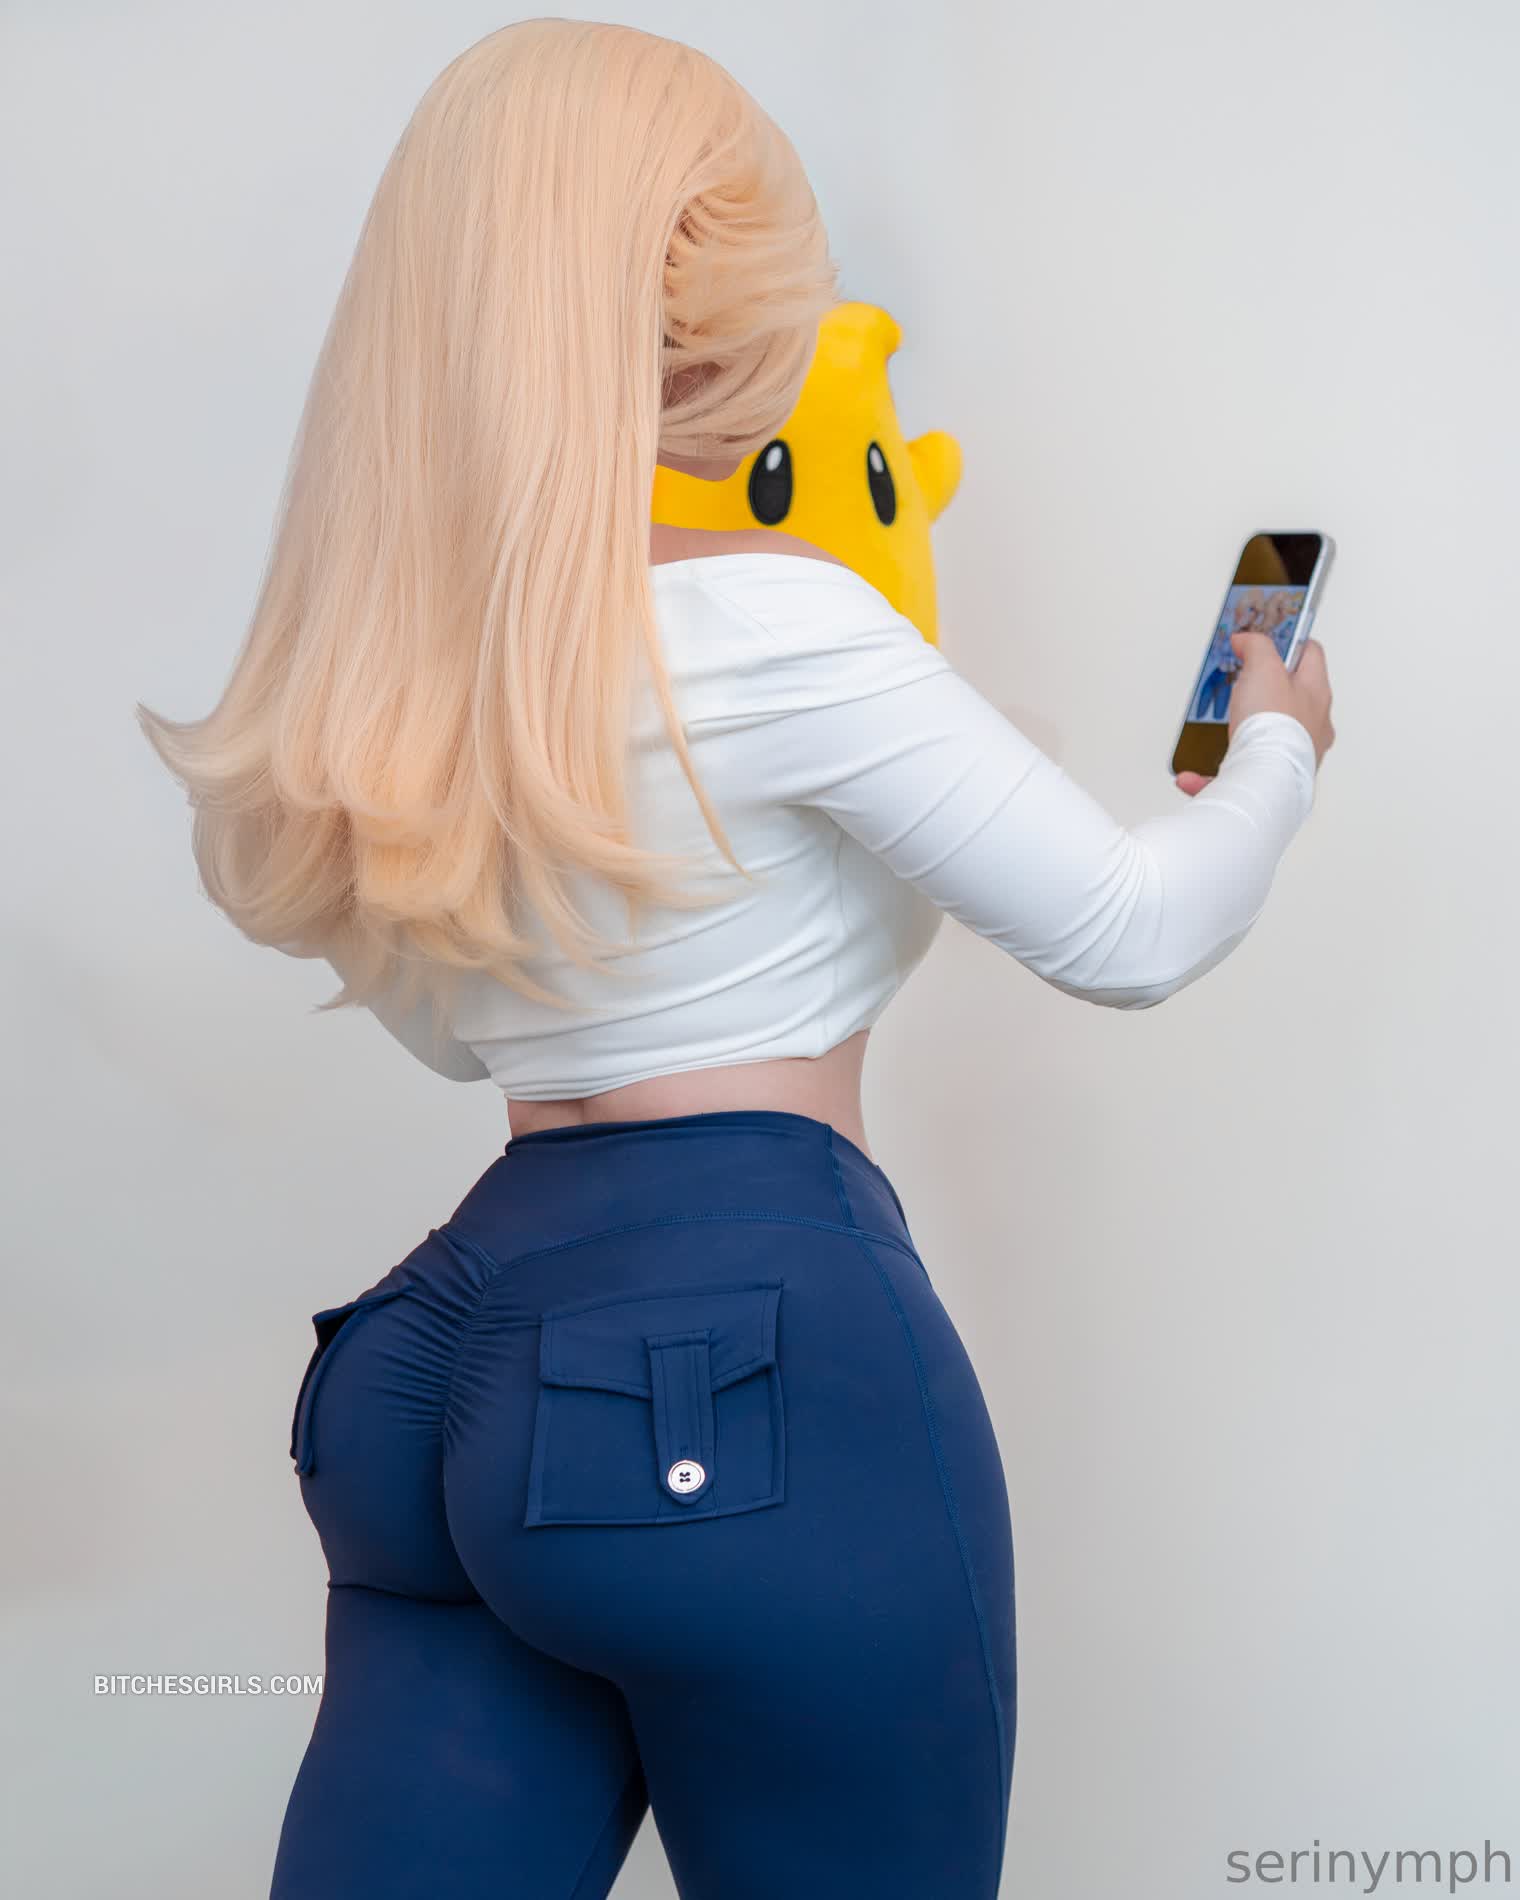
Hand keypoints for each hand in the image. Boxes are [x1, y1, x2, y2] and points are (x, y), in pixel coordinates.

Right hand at [1175, 631, 1335, 796]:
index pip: (1311, 654)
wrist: (1265, 782)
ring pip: (1268, 739)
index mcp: (1316, 693)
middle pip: (1289, 699)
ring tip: (1218, 730)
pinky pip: (1240, 774)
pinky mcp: (1272, 781)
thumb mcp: (1263, 668)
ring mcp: (1294, 756)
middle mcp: (1313, 726)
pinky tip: (1193, 774)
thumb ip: (1256, 646)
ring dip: (1242, 734)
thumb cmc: (1273, 728)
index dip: (1291, 642)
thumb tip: (1247, 639)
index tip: (1271, 639)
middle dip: (1264, 692)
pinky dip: (1214, 774)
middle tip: (1240, 685)